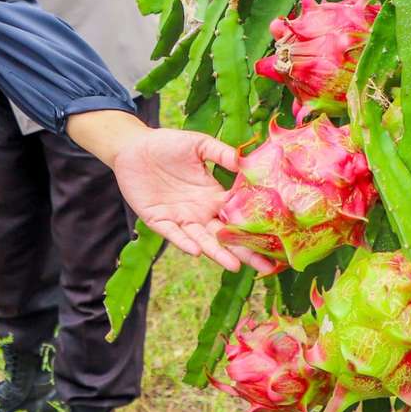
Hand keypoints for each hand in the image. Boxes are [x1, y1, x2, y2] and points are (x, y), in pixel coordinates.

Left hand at [109, 127, 277, 274]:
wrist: (133, 147)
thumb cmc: (167, 144)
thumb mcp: (198, 144)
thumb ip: (221, 153)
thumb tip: (245, 160)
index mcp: (212, 195)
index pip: (238, 214)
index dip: (255, 226)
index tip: (276, 237)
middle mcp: (200, 211)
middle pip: (225, 235)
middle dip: (245, 251)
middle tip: (266, 267)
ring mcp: (180, 218)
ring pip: (202, 240)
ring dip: (217, 253)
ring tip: (234, 266)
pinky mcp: (158, 220)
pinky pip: (173, 234)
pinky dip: (184, 242)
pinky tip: (197, 251)